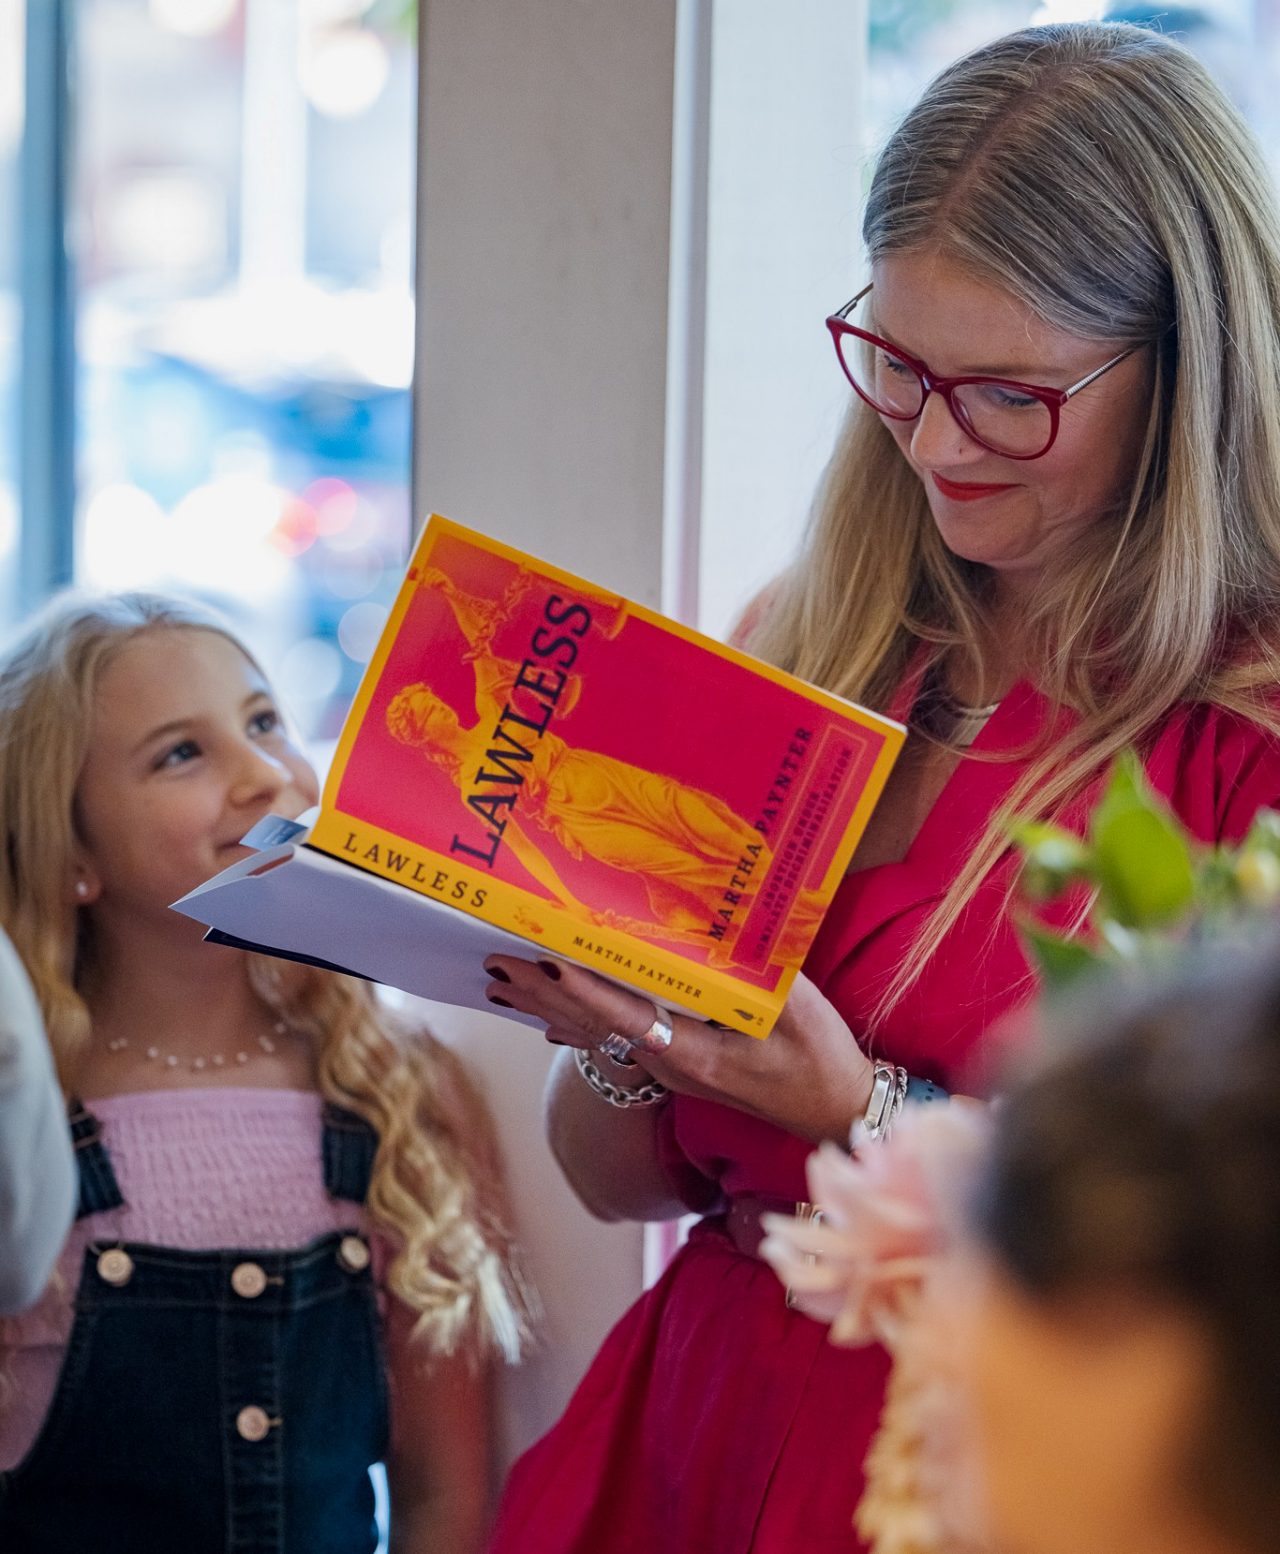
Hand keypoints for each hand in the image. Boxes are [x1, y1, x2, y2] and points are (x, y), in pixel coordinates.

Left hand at [483, 956, 875, 1145]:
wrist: (834, 1111)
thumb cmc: (820, 1059)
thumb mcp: (797, 1011)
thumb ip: (752, 974)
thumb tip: (710, 932)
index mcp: (693, 1053)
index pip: (622, 1013)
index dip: (580, 987)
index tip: (542, 959)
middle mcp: (669, 1063)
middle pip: (591, 1024)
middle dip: (541, 990)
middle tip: (493, 960)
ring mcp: (668, 1069)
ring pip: (594, 1034)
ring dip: (546, 1006)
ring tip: (501, 984)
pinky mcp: (677, 1066)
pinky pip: (613, 1043)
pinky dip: (575, 1026)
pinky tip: (548, 1024)